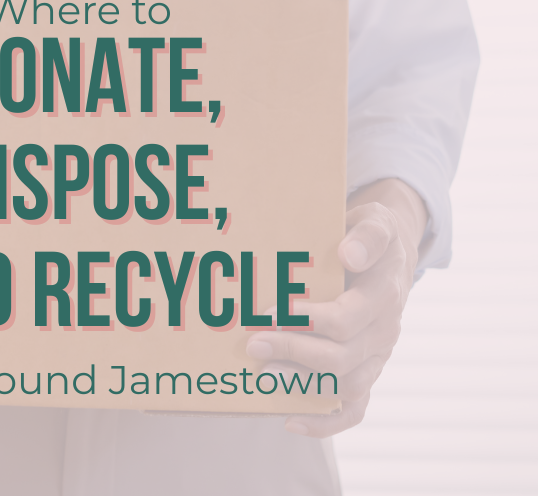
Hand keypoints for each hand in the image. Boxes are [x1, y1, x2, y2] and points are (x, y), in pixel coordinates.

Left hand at [245, 178, 426, 436]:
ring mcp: (376, 356)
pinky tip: (290, 419)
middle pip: (340, 357)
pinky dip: (325, 422)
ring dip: (300, 383)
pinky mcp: (367, 372)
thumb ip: (368, 235)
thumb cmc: (369, 236)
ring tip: (261, 372)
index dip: (307, 321)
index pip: (346, 320)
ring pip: (344, 386)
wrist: (390, 256)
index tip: (270, 313)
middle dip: (292, 351)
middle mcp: (384, 331)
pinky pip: (354, 409)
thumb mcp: (375, 221)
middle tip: (252, 342)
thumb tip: (350, 255)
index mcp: (384, 296)